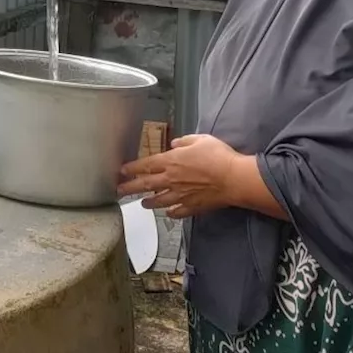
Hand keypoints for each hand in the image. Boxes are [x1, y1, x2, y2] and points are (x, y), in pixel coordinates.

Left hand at [118, 135, 243, 218]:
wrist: (233, 178)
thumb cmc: (217, 155)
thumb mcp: (200, 139)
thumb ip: (185, 141)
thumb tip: (174, 143)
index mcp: (171, 161)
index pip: (145, 165)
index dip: (132, 168)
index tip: (122, 172)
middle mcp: (171, 179)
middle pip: (145, 185)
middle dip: (130, 188)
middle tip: (119, 192)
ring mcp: (180, 195)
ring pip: (159, 200)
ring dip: (148, 202)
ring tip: (142, 203)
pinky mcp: (192, 207)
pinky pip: (177, 211)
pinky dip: (171, 213)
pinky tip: (168, 213)